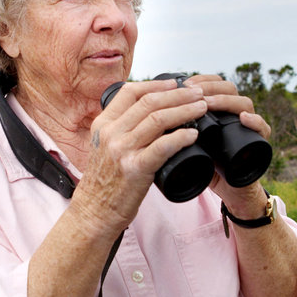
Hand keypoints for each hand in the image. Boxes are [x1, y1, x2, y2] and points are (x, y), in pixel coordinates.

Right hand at [72, 78, 207, 235]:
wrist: (95, 212)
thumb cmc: (105, 181)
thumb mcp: (104, 147)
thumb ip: (121, 130)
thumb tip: (149, 114)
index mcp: (103, 124)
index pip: (130, 92)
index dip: (155, 84)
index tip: (175, 83)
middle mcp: (111, 133)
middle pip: (149, 102)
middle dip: (178, 94)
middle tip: (198, 92)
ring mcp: (122, 150)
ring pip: (158, 119)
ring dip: (185, 110)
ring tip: (202, 107)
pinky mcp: (135, 169)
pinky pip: (163, 146)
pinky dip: (181, 137)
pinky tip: (194, 134)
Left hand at [181, 74, 271, 215]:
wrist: (227, 190)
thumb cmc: (205, 164)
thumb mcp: (186, 143)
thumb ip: (173, 128)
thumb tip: (145, 115)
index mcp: (218, 109)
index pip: (214, 83)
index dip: (200, 80)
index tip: (181, 83)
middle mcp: (235, 113)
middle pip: (228, 88)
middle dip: (209, 86)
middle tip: (191, 91)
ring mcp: (248, 126)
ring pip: (244, 103)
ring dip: (225, 100)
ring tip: (207, 103)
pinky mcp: (259, 142)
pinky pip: (263, 127)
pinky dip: (255, 121)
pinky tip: (244, 118)